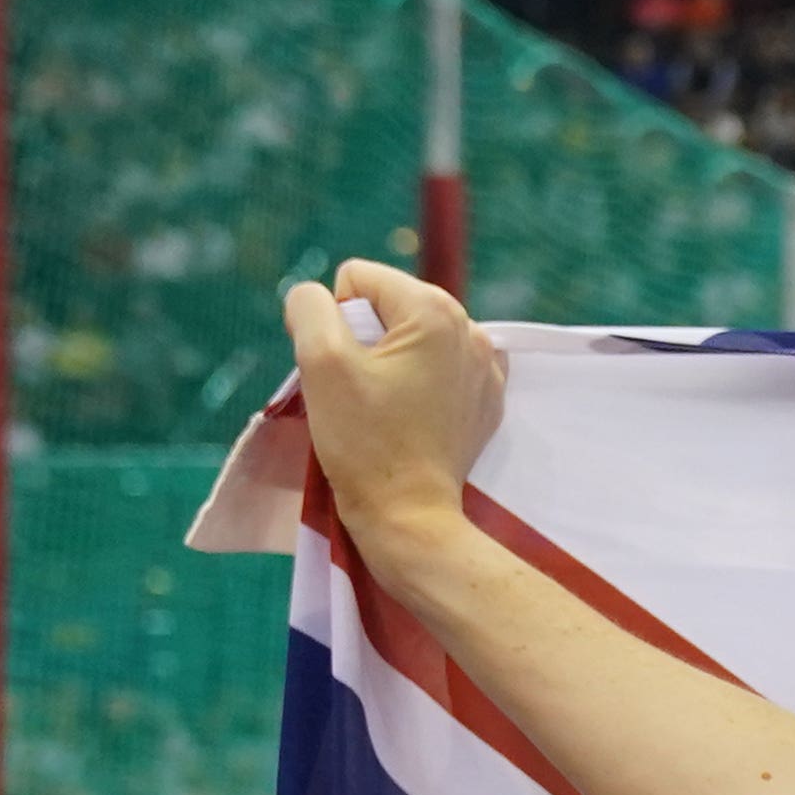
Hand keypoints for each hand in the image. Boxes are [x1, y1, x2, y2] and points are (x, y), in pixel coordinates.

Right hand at [276, 257, 505, 549]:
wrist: (410, 515)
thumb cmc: (364, 441)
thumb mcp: (320, 361)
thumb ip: (309, 306)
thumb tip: (315, 297)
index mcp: (435, 309)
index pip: (356, 279)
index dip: (334, 320)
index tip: (344, 370)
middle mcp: (471, 329)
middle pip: (387, 306)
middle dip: (365, 340)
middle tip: (363, 391)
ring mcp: (486, 366)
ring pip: (410, 338)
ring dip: (389, 362)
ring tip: (386, 406)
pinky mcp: (486, 399)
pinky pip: (436, 369)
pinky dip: (418, 385)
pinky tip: (412, 416)